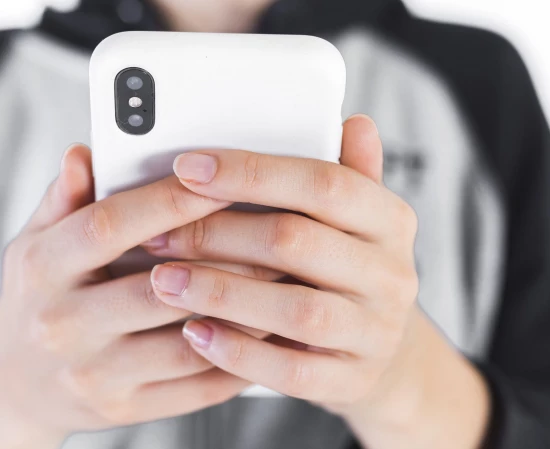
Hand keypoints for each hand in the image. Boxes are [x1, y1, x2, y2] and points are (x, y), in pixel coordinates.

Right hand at [0, 144, 278, 448]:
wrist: (13, 384)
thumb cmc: (36, 298)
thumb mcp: (34, 243)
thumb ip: (62, 199)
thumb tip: (85, 153)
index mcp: (41, 269)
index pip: (109, 226)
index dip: (168, 201)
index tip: (221, 179)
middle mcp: (63, 325)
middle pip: (156, 289)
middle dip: (223, 259)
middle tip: (276, 233)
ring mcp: (94, 375)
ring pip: (187, 343)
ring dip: (243, 313)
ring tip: (285, 282)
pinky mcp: (123, 409)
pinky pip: (195, 387)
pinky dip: (239, 359)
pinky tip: (267, 331)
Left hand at [143, 115, 489, 447]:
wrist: (384, 355)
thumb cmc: (345, 272)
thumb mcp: (352, 222)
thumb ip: (342, 174)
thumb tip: (351, 121)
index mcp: (389, 220)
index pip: (324, 182)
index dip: (253, 173)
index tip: (187, 167)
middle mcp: (392, 274)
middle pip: (297, 242)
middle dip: (218, 234)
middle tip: (158, 234)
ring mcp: (376, 332)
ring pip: (295, 309)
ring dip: (221, 293)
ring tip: (163, 282)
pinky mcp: (352, 380)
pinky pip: (292, 371)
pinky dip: (239, 351)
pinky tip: (194, 334)